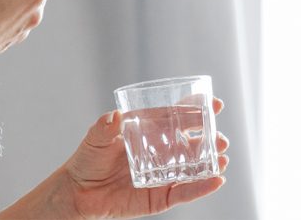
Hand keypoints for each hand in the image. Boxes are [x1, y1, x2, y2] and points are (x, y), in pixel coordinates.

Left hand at [63, 97, 229, 217]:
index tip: (214, 104)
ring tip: (222, 156)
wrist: (78, 192)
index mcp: (148, 133)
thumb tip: (114, 116)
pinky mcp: (160, 196)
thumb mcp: (95, 139)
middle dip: (210, 138)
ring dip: (211, 161)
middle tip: (221, 137)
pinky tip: (216, 180)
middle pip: (192, 143)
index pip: (176, 118)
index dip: (196, 110)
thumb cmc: (87, 160)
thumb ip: (103, 127)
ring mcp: (162, 174)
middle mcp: (160, 152)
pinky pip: (184, 192)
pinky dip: (201, 187)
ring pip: (194, 167)